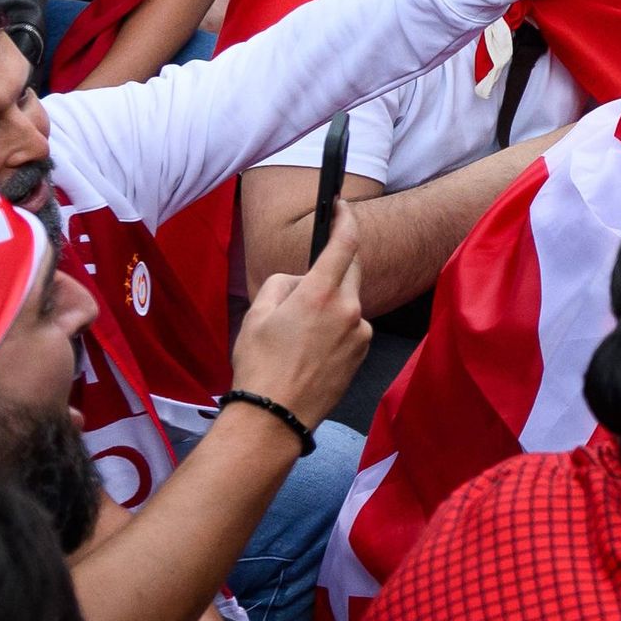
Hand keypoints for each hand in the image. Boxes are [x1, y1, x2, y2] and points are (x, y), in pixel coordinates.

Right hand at [231, 236, 370, 424]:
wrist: (275, 416)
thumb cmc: (260, 365)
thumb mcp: (257, 313)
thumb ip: (283, 284)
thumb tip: (301, 281)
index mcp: (321, 294)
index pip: (345, 244)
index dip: (345, 219)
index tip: (341, 205)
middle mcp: (349, 309)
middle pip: (349, 271)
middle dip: (331, 268)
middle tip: (303, 287)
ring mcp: (360, 333)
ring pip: (347, 301)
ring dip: (329, 303)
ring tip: (297, 333)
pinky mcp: (363, 352)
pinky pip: (351, 326)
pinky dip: (335, 327)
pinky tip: (310, 349)